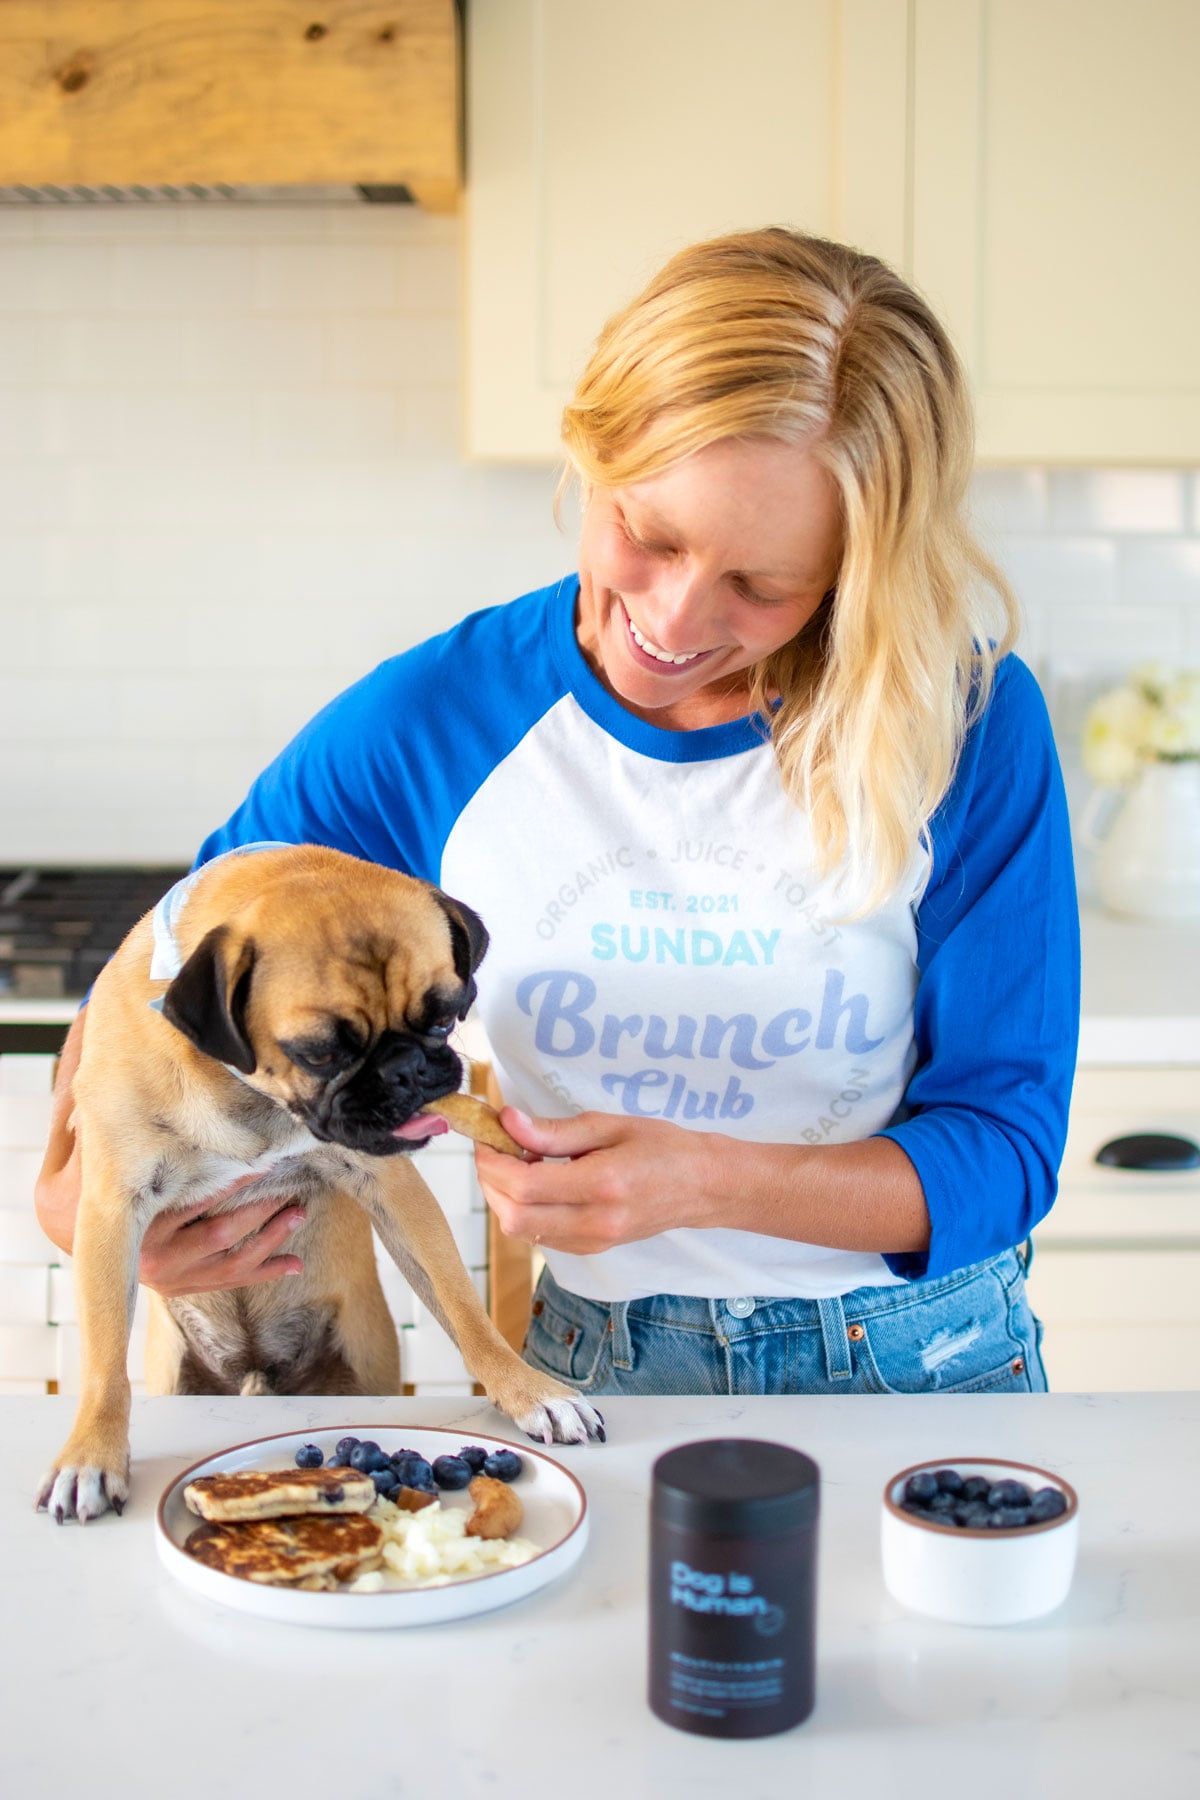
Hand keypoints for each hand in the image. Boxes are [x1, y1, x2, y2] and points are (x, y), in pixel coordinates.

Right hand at [35, 1018, 306, 1296]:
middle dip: (260, 1212)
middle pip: (220, 1236)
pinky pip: (230, 1282)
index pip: (193, 1202)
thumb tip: (113, 1090)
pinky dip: (265, 1271)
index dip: (232, 1183)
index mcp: (137, 1225)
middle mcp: (153, 1260)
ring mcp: (170, 1279)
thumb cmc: (88, 1182)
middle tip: (293, 1189)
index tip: (264, 1162)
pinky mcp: (182, 1288)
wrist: (71, 1235)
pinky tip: (295, 1262)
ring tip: (300, 1212)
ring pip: (231, 1264)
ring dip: (271, 1240)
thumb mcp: (82, 1155)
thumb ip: (97, 1126)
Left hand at [474, 1107, 719, 1255]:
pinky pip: (539, 1236)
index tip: (488, 1135)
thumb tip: (507, 1122)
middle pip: (513, 1217)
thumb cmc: (662, 1147)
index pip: (525, 1186)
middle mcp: (595, 1223)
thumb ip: (555, 1130)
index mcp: (602, 1185)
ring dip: (503, 1197)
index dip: (493, 1161)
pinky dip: (524, 1210)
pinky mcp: (590, 1250)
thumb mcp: (610, 1125)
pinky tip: (537, 1184)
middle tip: (496, 1148)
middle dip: (490, 1181)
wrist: (702, 1187)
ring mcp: (592, 1243)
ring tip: (517, 1163)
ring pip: (521, 1231)